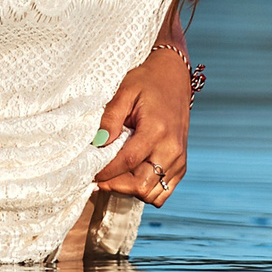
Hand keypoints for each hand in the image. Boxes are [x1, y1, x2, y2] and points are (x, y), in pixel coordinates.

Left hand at [92, 45, 190, 207]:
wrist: (174, 77)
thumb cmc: (147, 82)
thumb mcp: (125, 92)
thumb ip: (110, 119)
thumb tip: (97, 144)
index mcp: (157, 130)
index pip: (127, 162)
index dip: (106, 172)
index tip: (89, 174)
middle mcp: (172, 148)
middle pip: (141, 185)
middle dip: (116, 185)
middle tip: (99, 176)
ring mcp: (179, 158)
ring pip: (152, 194)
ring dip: (131, 189)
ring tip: (116, 175)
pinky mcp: (182, 164)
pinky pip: (164, 191)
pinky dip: (146, 189)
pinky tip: (132, 174)